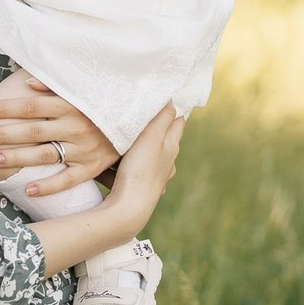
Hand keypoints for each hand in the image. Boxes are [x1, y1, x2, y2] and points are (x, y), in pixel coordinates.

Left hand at [0, 77, 118, 196]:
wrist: (142, 121)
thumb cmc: (105, 103)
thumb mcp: (84, 89)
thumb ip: (56, 85)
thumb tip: (28, 82)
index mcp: (71, 105)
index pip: (31, 106)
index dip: (6, 109)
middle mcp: (76, 127)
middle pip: (32, 131)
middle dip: (3, 134)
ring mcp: (84, 149)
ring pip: (45, 155)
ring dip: (17, 158)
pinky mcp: (92, 167)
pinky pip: (68, 180)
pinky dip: (48, 186)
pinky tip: (27, 190)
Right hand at [108, 102, 184, 225]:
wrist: (130, 207)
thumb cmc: (141, 169)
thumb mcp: (152, 137)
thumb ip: (162, 118)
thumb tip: (172, 100)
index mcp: (172, 147)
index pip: (178, 122)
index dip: (174, 109)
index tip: (167, 97)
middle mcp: (169, 162)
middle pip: (167, 138)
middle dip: (159, 126)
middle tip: (147, 111)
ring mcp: (157, 176)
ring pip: (154, 155)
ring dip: (147, 145)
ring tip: (133, 135)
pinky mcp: (144, 187)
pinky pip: (141, 170)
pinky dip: (136, 162)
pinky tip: (125, 163)